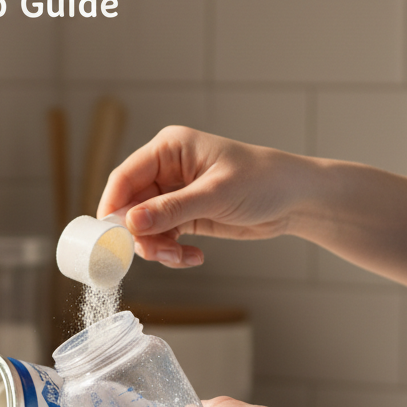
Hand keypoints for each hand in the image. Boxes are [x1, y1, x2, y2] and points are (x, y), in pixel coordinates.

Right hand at [97, 126, 315, 268]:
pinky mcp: (184, 215)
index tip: (109, 236)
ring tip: (181, 258)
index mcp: (168, 149)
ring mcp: (173, 194)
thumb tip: (130, 223)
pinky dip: (172, 253)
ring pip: (144, 227)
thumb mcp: (215, 195)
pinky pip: (162, 238)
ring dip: (158, 248)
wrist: (297, 199)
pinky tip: (194, 257)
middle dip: (140, 235)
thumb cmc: (264, 181)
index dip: (113, 207)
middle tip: (157, 254)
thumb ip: (171, 210)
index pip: (124, 177)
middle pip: (130, 207)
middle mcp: (165, 170)